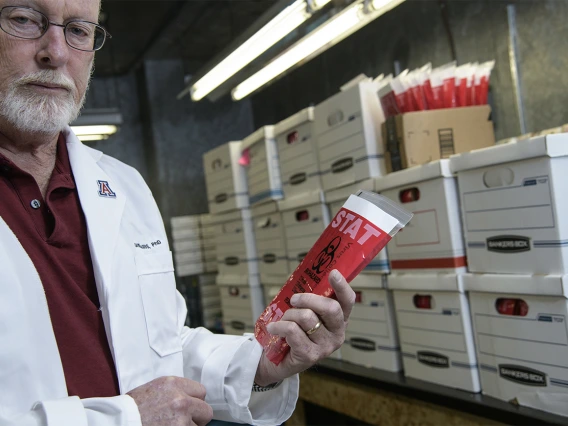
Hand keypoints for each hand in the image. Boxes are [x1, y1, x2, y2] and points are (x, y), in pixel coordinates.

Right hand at [127, 376, 212, 425]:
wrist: (119, 420)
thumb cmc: (133, 407)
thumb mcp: (155, 388)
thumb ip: (176, 391)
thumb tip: (191, 398)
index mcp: (174, 384)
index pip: (201, 392)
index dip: (195, 401)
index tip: (189, 407)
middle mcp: (181, 400)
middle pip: (206, 411)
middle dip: (197, 418)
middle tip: (184, 421)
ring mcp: (181, 419)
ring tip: (170, 425)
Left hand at [255, 269, 355, 385]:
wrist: (277, 361)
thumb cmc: (294, 332)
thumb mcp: (305, 313)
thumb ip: (309, 301)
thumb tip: (303, 279)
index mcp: (340, 320)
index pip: (348, 301)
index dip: (342, 286)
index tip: (333, 273)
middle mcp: (337, 334)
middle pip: (331, 308)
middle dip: (308, 298)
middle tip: (293, 299)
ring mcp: (325, 347)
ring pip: (307, 317)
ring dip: (289, 314)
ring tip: (282, 319)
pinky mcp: (309, 355)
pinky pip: (292, 330)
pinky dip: (279, 326)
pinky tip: (274, 328)